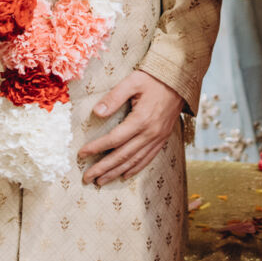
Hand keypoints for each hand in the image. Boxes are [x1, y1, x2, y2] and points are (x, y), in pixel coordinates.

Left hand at [79, 69, 181, 186]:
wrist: (179, 80)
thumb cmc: (153, 79)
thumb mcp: (132, 82)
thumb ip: (114, 97)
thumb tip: (97, 113)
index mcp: (141, 119)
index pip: (114, 139)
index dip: (97, 148)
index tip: (82, 154)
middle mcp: (150, 133)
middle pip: (122, 155)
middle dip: (103, 168)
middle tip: (87, 178)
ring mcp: (158, 138)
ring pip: (134, 161)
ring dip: (116, 172)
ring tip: (101, 181)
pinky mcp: (163, 139)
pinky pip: (148, 158)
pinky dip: (135, 168)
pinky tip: (124, 175)